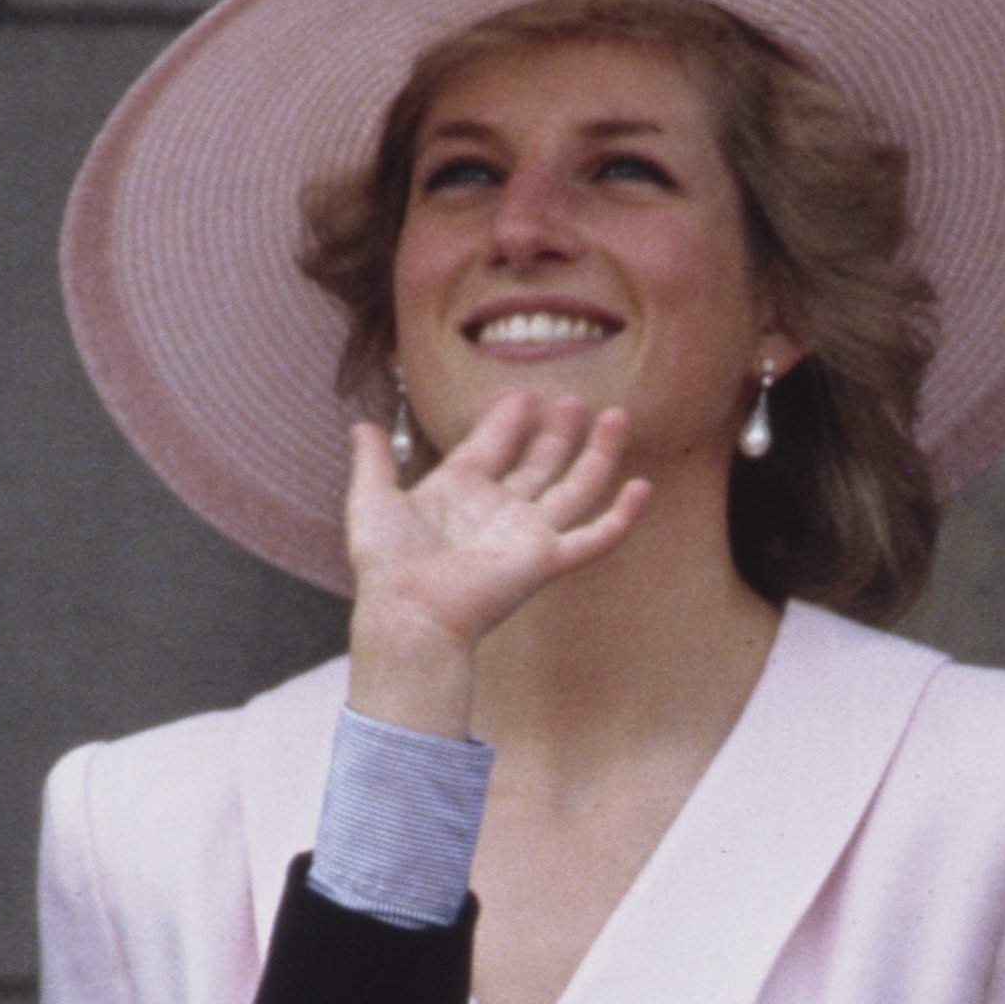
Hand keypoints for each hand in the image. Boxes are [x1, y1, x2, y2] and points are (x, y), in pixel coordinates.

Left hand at [339, 390, 648, 708]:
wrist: (409, 610)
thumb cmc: (387, 563)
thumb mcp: (371, 498)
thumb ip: (372, 461)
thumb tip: (362, 425)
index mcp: (459, 490)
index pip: (492, 445)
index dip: (508, 420)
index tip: (524, 393)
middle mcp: (499, 509)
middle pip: (540, 463)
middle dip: (557, 431)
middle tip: (572, 399)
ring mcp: (527, 534)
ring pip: (576, 487)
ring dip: (598, 453)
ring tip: (615, 417)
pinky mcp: (547, 560)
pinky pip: (595, 538)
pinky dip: (622, 516)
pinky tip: (643, 487)